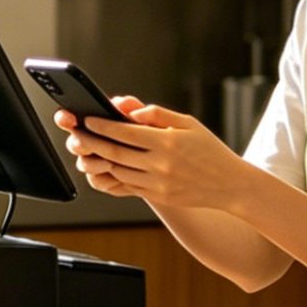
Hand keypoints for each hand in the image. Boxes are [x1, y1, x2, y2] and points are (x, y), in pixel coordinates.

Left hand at [55, 96, 247, 210]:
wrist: (229, 185)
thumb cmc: (209, 150)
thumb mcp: (188, 123)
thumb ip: (158, 115)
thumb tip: (132, 111)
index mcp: (167, 142)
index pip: (126, 132)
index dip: (102, 126)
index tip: (88, 120)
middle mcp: (161, 164)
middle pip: (116, 152)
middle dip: (92, 143)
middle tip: (76, 135)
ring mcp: (158, 182)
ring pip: (118, 171)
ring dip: (99, 161)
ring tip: (87, 150)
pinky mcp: (158, 196)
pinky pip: (128, 185)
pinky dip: (113, 176)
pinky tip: (105, 166)